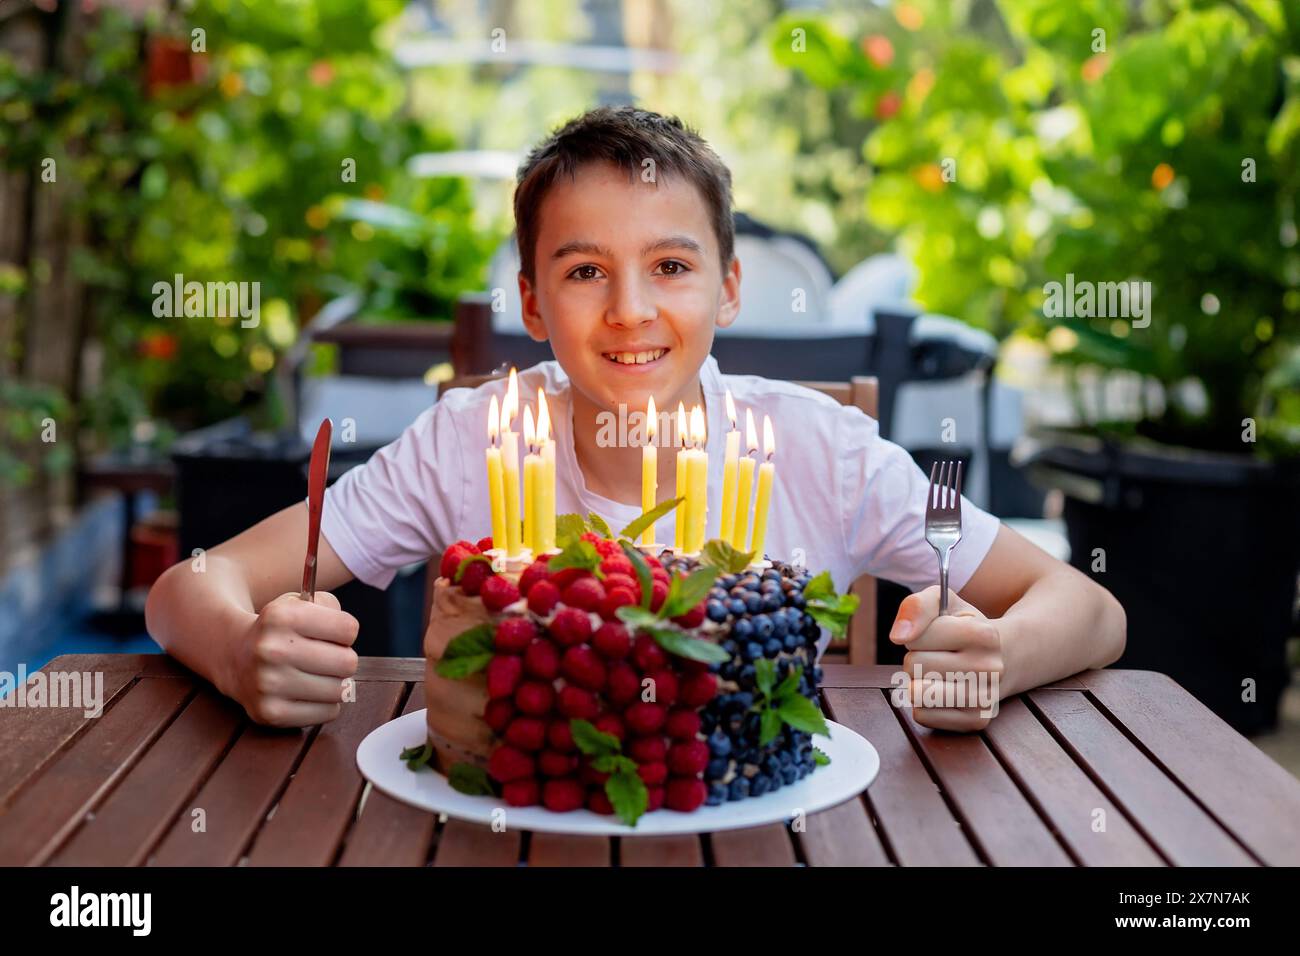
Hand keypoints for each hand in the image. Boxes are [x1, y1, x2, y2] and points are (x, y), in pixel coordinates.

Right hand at [225, 592, 359, 727]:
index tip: (332, 634)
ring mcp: (269, 685)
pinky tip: (308, 692)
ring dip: (335, 683)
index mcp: (281, 617)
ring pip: (340, 690)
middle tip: (326, 658)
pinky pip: (328, 712)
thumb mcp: (301, 603)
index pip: (348, 629)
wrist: (236, 657)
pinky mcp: (271, 713)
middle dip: (343, 659)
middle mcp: (271, 650)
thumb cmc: (281, 630)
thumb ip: (331, 608)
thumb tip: (348, 633)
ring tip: (315, 674)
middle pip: (348, 662)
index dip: (346, 632)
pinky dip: (325, 704)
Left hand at [888, 586, 1004, 731]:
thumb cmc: (964, 627)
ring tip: (939, 673)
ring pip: (916, 693)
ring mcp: (985, 698)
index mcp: (984, 635)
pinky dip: (923, 704)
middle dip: (916, 658)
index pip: (914, 639)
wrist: (1003, 656)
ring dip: (917, 682)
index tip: (935, 635)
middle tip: (938, 655)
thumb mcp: (945, 602)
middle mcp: (990, 668)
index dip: (916, 635)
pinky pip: (922, 715)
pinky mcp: (976, 721)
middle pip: (913, 665)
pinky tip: (943, 692)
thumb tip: (898, 636)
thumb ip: (918, 606)